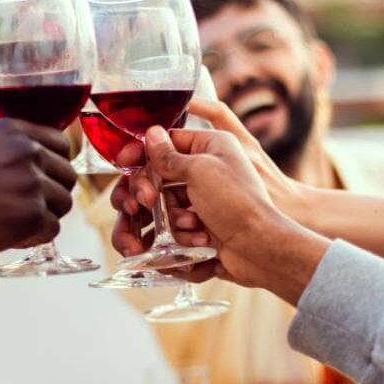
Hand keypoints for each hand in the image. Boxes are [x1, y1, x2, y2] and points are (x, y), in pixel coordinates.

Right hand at [0, 118, 75, 256]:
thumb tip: (17, 136)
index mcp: (14, 129)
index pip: (61, 145)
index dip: (54, 166)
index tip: (42, 180)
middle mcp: (27, 151)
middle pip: (68, 175)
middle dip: (51, 194)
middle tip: (27, 206)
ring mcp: (31, 183)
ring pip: (64, 203)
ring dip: (44, 216)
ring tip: (15, 221)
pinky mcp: (31, 215)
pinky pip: (53, 229)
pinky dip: (36, 237)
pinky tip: (11, 235)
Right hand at [143, 125, 328, 303]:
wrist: (259, 249)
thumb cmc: (238, 204)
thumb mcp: (201, 170)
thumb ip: (170, 155)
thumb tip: (151, 135)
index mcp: (211, 147)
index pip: (167, 142)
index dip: (143, 152)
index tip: (124, 161)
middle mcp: (205, 172)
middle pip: (157, 177)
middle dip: (149, 193)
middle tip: (147, 203)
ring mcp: (201, 202)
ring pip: (161, 208)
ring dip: (170, 221)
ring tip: (191, 227)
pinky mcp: (198, 228)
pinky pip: (172, 231)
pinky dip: (181, 238)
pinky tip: (199, 243)